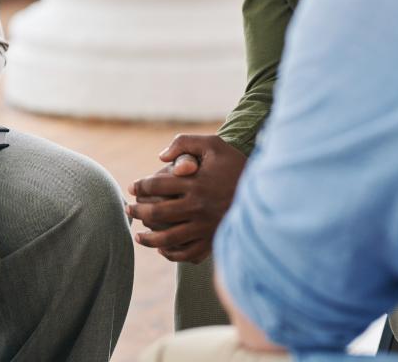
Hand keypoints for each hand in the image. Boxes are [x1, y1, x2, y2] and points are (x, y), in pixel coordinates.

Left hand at [126, 134, 247, 262]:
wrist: (268, 188)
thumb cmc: (236, 163)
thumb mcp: (213, 145)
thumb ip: (184, 143)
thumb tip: (160, 157)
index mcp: (195, 183)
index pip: (156, 185)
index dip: (140, 186)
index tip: (132, 188)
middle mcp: (199, 207)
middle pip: (157, 213)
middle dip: (138, 212)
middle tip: (129, 210)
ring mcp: (206, 227)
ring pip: (169, 238)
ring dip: (149, 238)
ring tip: (138, 235)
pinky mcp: (215, 241)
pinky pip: (188, 254)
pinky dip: (172, 254)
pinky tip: (162, 249)